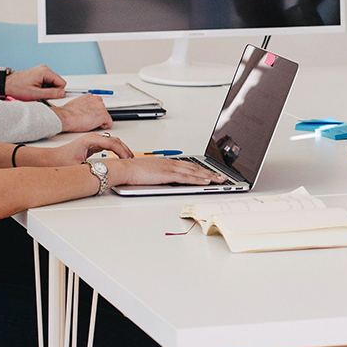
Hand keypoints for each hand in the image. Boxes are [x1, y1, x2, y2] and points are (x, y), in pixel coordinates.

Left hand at [3, 65, 66, 100]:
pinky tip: (34, 89)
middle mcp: (44, 69)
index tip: (48, 95)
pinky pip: (46, 83)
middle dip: (50, 91)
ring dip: (46, 90)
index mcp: (45, 72)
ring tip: (35, 91)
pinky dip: (42, 88)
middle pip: (57, 83)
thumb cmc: (17, 87)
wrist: (6, 85)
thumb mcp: (35, 94)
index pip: (62, 83)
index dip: (57, 92)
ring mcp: (41, 71)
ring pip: (52, 84)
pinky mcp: (38, 74)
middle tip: (39, 94)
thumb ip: (51, 93)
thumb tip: (63, 93)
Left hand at [30, 132, 132, 166]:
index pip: (112, 143)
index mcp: (90, 139)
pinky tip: (119, 157)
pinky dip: (116, 150)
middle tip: (132, 160)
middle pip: (115, 140)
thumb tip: (104, 172)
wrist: (51, 159)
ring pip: (113, 142)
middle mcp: (93, 138)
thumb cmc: (61, 160)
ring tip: (128, 159)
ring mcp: (93, 140)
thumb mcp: (78, 166)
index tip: (127, 159)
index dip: (122, 151)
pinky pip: (109, 145)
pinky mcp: (93, 145)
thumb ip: (92, 167)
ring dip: (122, 149)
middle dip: (125, 150)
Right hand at [49, 93, 112, 132]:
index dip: (93, 112)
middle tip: (88, 120)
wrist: (66, 117)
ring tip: (89, 123)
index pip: (96, 104)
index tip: (89, 115)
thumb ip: (83, 105)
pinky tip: (94, 126)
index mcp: (89, 96)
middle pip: (102, 110)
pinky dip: (103, 126)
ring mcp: (101, 107)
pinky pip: (108, 123)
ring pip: (105, 116)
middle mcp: (97, 100)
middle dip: (97, 115)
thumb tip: (82, 110)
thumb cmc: (68, 113)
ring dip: (99, 120)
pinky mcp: (104, 115)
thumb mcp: (75, 104)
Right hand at [105, 156, 226, 186]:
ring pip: (194, 172)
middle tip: (223, 177)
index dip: (202, 170)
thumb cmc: (133, 172)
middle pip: (195, 168)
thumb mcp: (151, 174)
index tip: (212, 173)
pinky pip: (186, 177)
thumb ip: (161, 177)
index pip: (189, 166)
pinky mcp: (168, 174)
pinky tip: (207, 181)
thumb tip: (167, 183)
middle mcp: (171, 163)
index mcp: (167, 163)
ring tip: (220, 180)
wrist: (123, 169)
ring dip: (209, 176)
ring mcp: (170, 168)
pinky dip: (198, 179)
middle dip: (211, 172)